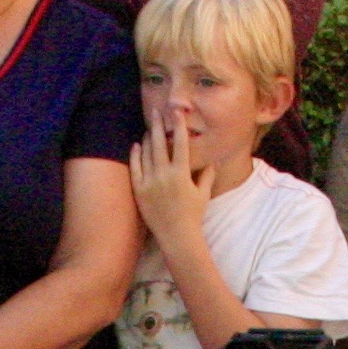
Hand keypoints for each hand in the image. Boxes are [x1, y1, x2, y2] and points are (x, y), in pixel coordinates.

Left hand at [131, 116, 213, 255]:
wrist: (177, 237)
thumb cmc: (193, 216)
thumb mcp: (203, 194)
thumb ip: (207, 176)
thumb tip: (212, 163)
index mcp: (181, 174)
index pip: (180, 143)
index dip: (178, 126)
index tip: (177, 112)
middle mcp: (164, 176)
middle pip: (158, 143)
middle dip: (158, 125)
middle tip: (157, 111)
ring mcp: (150, 183)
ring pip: (146, 153)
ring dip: (147, 138)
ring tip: (149, 128)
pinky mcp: (139, 191)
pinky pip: (135, 168)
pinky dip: (135, 155)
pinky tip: (136, 145)